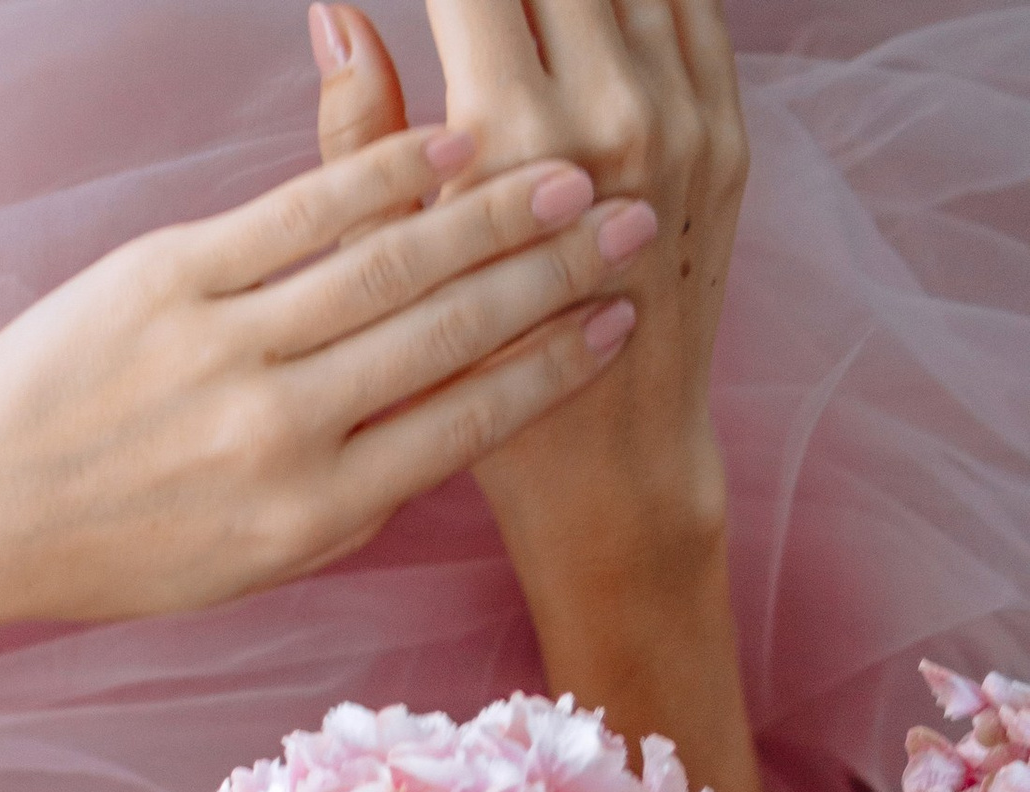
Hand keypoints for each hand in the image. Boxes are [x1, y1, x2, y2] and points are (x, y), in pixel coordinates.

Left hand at [0, 127, 642, 631]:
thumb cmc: (115, 548)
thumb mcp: (246, 564)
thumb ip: (347, 505)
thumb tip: (444, 441)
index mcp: (307, 519)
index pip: (465, 429)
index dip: (553, 372)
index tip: (621, 327)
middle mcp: (278, 436)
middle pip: (450, 335)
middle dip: (556, 276)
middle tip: (635, 228)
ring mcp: (225, 350)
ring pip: (394, 263)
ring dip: (498, 212)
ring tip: (573, 176)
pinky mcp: (172, 277)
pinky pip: (303, 213)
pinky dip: (386, 173)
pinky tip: (453, 144)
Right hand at [313, 0, 745, 619]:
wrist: (610, 471)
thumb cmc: (471, 386)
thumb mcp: (385, 270)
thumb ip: (359, 132)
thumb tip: (336, 13)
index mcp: (506, 142)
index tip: (440, 7)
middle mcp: (606, 117)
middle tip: (482, 13)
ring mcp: (684, 122)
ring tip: (537, 21)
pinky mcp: (729, 137)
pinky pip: (697, 10)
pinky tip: (602, 17)